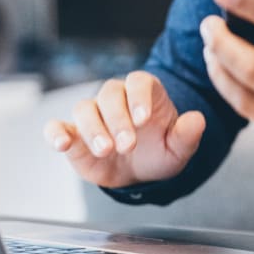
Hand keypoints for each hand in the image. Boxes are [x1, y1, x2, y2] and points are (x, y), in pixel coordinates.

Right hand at [43, 71, 205, 187]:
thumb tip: (197, 120)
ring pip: (84, 108)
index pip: (138, 82)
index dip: (139, 97)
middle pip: (110, 95)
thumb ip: (187, 134)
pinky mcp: (73, 134)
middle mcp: (116, 98)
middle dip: (118, 119)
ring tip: (105, 150)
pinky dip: (55, 132)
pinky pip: (58, 126)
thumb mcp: (178, 147)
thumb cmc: (159, 150)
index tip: (144, 119)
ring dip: (92, 129)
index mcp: (143, 92)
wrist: (140, 171)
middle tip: (127, 145)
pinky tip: (62, 142)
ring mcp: (93, 114)